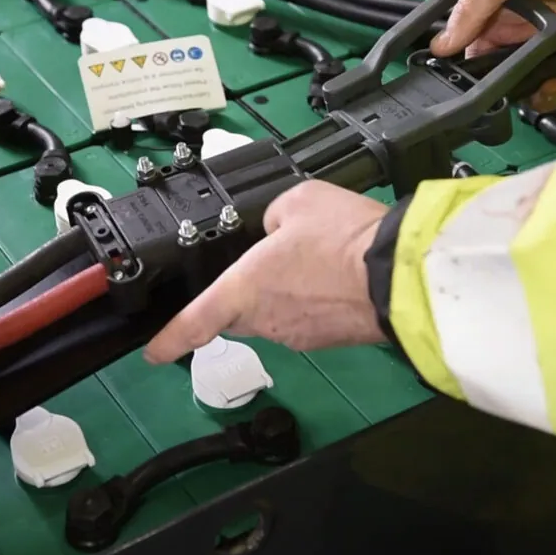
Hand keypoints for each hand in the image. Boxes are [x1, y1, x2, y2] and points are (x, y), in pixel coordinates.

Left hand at [143, 180, 387, 364]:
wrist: (401, 275)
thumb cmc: (344, 239)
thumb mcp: (297, 201)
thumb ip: (271, 216)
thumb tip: (276, 231)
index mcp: (243, 288)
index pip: (193, 323)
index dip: (168, 340)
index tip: (153, 352)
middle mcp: (265, 319)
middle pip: (235, 315)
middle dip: (239, 295)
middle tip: (261, 266)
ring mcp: (298, 334)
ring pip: (274, 315)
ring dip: (284, 293)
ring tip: (313, 261)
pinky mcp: (329, 340)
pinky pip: (307, 320)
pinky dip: (313, 302)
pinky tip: (334, 277)